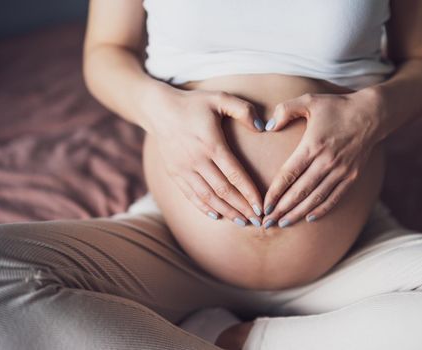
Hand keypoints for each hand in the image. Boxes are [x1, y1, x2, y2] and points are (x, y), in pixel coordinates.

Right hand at [145, 84, 264, 226]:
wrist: (158, 108)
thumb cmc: (194, 103)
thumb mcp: (220, 98)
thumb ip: (244, 110)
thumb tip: (263, 127)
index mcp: (211, 144)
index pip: (235, 175)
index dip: (250, 193)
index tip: (262, 207)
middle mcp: (197, 160)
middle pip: (223, 191)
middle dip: (242, 208)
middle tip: (258, 221)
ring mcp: (183, 168)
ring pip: (207, 197)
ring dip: (226, 211)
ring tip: (241, 221)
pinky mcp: (174, 173)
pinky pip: (190, 195)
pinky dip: (204, 207)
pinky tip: (217, 215)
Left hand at [262, 89, 381, 227]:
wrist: (372, 114)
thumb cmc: (336, 107)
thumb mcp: (308, 100)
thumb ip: (285, 110)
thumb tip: (268, 127)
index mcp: (313, 145)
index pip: (289, 174)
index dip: (275, 192)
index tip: (264, 205)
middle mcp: (327, 162)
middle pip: (300, 191)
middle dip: (282, 209)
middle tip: (267, 222)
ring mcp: (341, 171)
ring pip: (316, 198)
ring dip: (298, 213)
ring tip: (283, 224)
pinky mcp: (352, 176)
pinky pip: (334, 198)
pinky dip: (321, 210)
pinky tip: (309, 218)